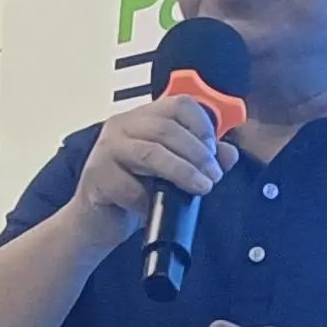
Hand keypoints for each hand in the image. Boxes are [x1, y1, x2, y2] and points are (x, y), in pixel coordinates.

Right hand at [68, 91, 234, 233]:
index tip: (215, 151)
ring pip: (151, 152)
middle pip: (167, 128)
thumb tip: (229, 154)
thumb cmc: (133, 192)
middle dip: (198, 154)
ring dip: (182, 172)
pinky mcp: (96, 177)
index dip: (203, 126)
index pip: (179, 104)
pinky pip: (129, 187)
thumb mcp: (171, 173)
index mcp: (143, 118)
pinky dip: (148, 200)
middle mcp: (122, 126)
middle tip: (213, 176)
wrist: (97, 221)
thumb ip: (201, 160)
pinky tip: (156, 207)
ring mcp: (106, 150)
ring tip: (201, 187)